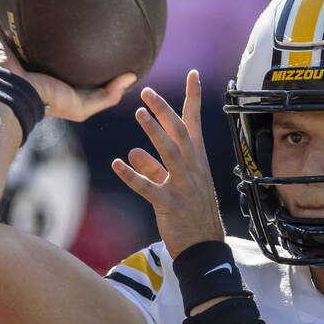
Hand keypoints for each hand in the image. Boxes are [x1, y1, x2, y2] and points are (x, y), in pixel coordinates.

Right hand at [0, 1, 133, 122]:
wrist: (15, 97)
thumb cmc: (47, 100)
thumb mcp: (83, 105)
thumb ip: (107, 94)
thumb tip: (132, 76)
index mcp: (49, 64)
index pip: (64, 44)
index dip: (77, 30)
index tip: (93, 13)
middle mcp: (31, 50)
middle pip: (43, 24)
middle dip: (52, 6)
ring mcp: (13, 41)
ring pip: (20, 12)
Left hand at [111, 70, 226, 257]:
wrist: (206, 249)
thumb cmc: (191, 216)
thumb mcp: (175, 187)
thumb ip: (153, 168)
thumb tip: (133, 151)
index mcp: (197, 163)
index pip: (195, 124)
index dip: (193, 98)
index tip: (193, 74)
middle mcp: (193, 171)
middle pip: (181, 133)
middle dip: (165, 110)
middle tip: (148, 92)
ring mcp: (184, 187)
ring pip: (170, 154)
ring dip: (154, 132)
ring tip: (139, 113)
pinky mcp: (170, 206)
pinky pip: (149, 188)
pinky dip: (133, 176)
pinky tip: (117, 165)